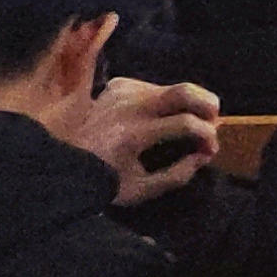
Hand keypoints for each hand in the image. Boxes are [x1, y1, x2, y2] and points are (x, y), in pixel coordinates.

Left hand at [58, 76, 221, 204]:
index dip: (207, 135)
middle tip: (214, 120)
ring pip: (170, 87)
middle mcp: (129, 107)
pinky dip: (164, 100)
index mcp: (134, 135)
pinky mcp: (117, 86)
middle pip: (183, 91)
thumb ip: (177, 175)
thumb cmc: (103, 182)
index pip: (186, 123)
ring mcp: (122, 93)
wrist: (62, 166)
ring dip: (187, 104)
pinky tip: (161, 115)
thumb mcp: (141, 190)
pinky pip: (152, 86)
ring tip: (189, 121)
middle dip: (208, 104)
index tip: (211, 150)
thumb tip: (205, 155)